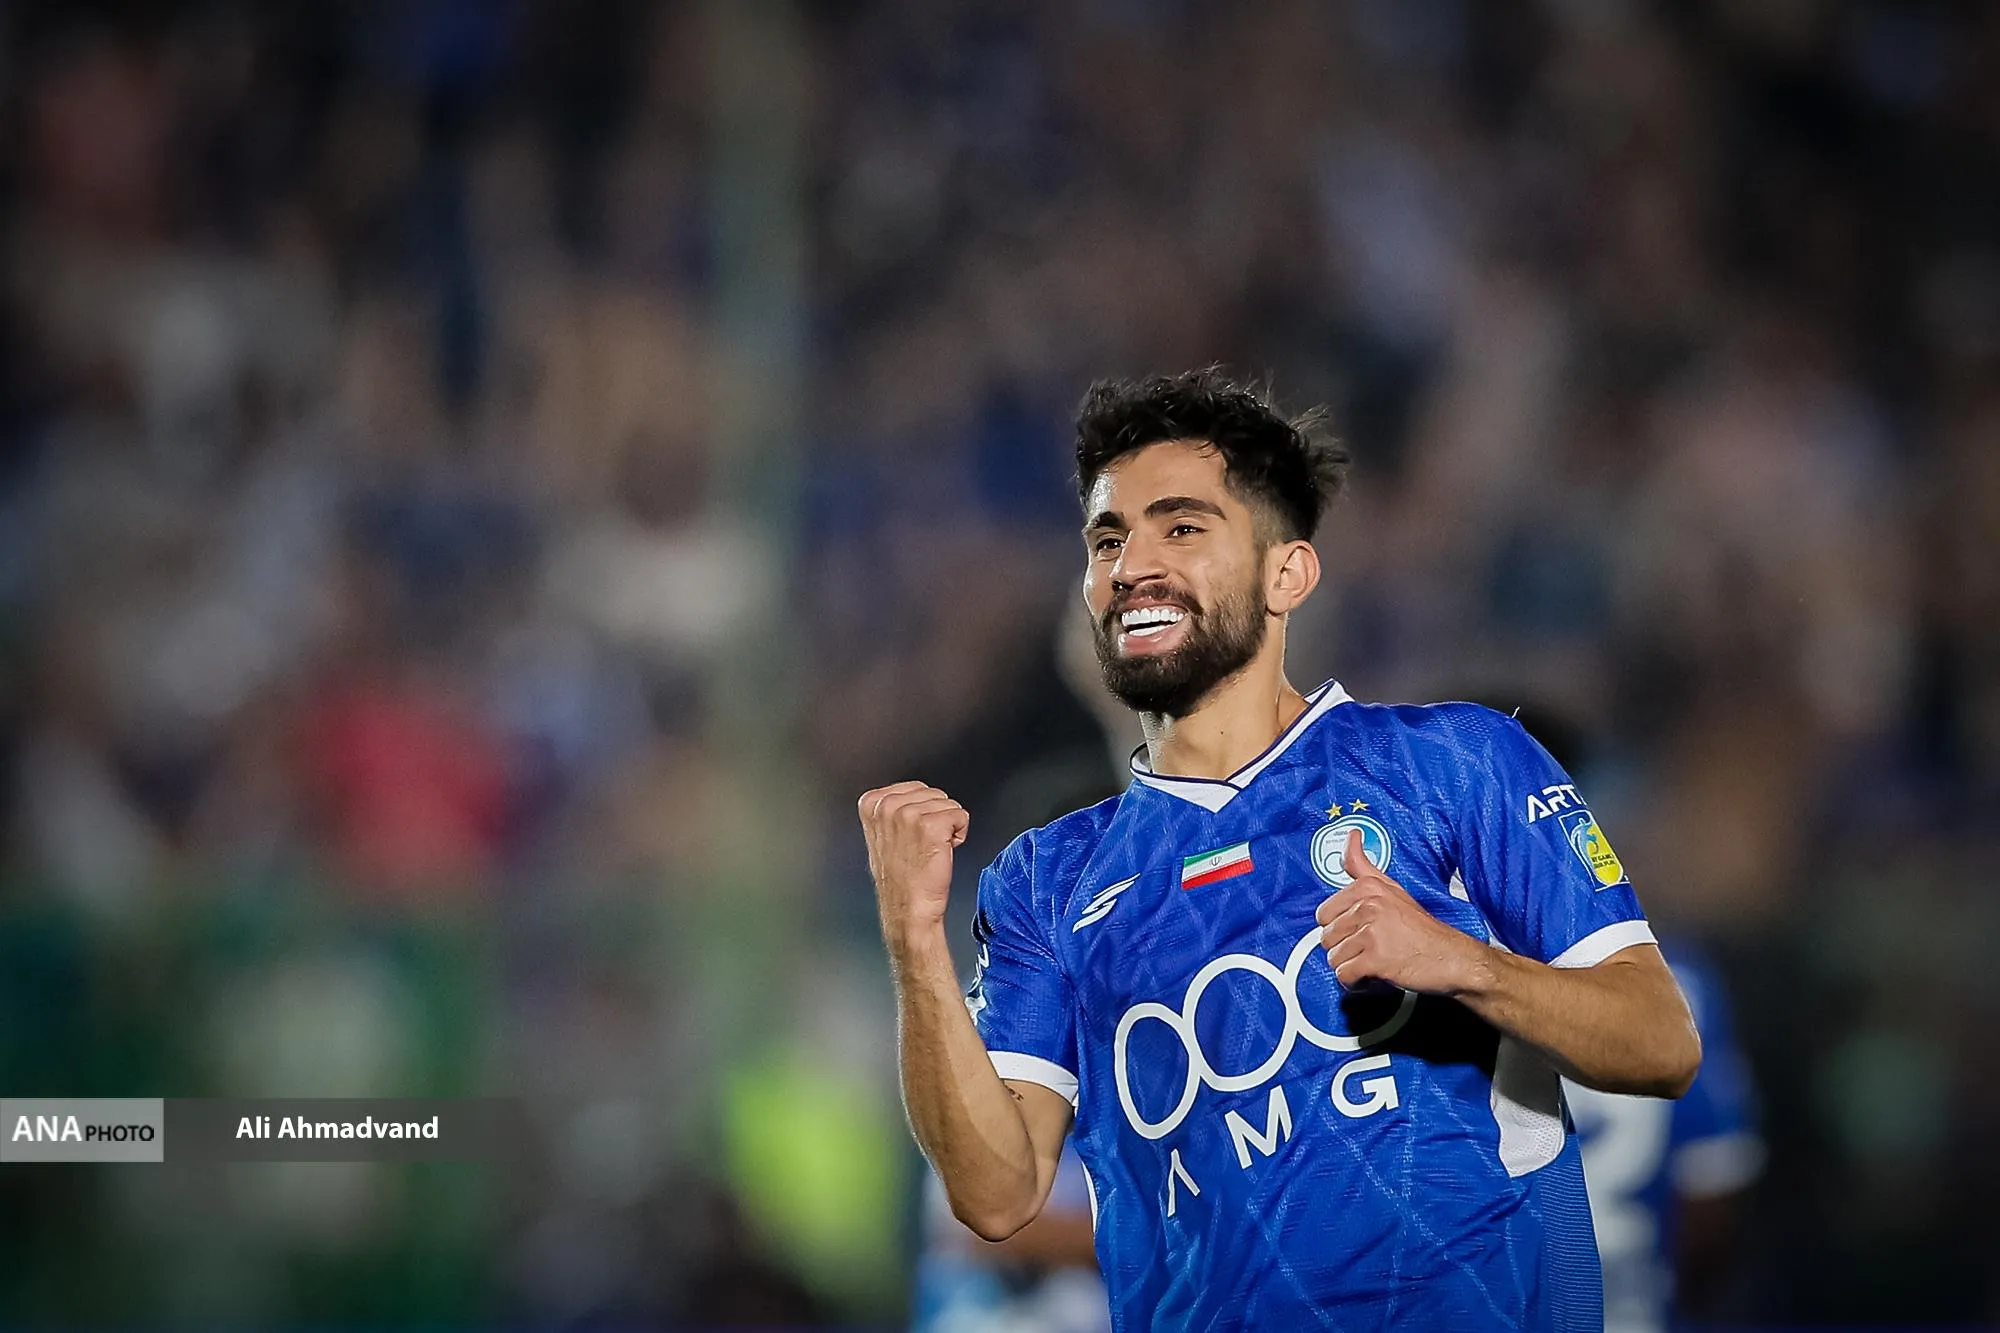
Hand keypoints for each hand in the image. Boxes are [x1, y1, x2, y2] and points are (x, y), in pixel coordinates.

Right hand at [859, 781, 969, 950]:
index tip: (910, 837)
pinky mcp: (932, 825)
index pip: (916, 788)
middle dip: (936, 818)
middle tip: (921, 846)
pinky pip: (961, 815)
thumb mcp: (882, 835)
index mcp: (871, 803)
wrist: (908, 910)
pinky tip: (943, 852)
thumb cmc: (899, 879)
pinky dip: (959, 834)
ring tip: (930, 850)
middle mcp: (887, 805)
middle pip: (934, 794)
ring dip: (947, 827)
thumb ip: (892, 810)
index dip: (921, 812)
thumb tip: (913, 796)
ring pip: (949, 804)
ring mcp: (908, 814)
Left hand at [1315, 828, 1487, 995]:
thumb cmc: (1423, 930)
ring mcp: (1372, 932)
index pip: (1323, 913)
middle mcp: (1368, 906)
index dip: (1339, 928)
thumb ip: (1364, 866)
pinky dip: (1356, 983)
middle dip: (1345, 949)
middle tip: (1369, 950)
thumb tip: (1352, 836)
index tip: (1357, 932)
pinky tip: (1372, 977)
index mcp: (1368, 888)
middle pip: (1326, 937)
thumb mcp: (1393, 888)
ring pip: (1334, 958)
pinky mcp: (1376, 959)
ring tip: (1374, 962)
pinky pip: (1344, 975)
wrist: (1453, 959)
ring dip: (1351, 967)